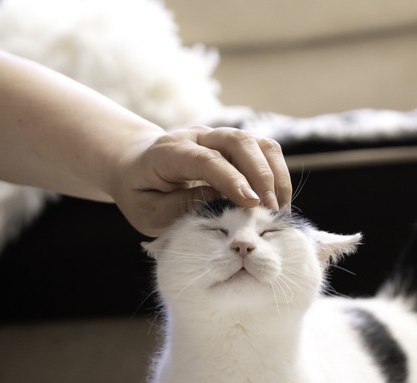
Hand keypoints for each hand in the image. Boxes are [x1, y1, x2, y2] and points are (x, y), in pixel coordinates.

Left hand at [109, 126, 292, 236]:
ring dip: (275, 174)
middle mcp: (197, 137)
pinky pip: (264, 151)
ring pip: (257, 142)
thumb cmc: (142, 194)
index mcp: (169, 152)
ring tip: (280, 209)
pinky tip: (277, 202)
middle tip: (272, 210)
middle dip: (261, 176)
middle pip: (238, 141)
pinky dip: (277, 174)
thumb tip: (222, 203)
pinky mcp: (234, 144)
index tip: (252, 203)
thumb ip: (181, 207)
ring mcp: (218, 137)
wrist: (137, 166)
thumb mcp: (149, 211)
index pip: (206, 159)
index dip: (232, 179)